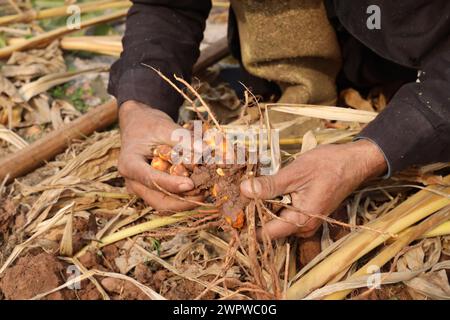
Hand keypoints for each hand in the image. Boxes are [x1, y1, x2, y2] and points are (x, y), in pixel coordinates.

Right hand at [118, 100, 199, 210]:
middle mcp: (134, 182)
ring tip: (206, 189)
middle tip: (206, 190)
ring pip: (166, 205)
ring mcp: (143, 190)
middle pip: (159, 201)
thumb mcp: (164, 126)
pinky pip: (170, 200)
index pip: (150, 179)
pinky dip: (186, 197)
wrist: (140, 125)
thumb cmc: (149, 125)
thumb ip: (183, 139)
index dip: (171, 184)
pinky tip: (201, 188)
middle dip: (184, 200)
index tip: (191, 184)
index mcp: (129, 164)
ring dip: (187, 201)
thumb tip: (204, 151)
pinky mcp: (153, 192)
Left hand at [240, 140, 386, 239]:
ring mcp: (305, 221)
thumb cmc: (329, 166)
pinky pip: (283, 212)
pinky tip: (264, 188)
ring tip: (246, 189)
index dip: (247, 223)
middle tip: (234, 195)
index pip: (266, 233)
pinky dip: (272, 202)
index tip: (230, 213)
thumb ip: (269, 185)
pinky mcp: (306, 212)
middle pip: (269, 226)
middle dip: (252, 212)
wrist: (353, 161)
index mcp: (301, 221)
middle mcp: (303, 227)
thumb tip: (244, 190)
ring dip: (261, 206)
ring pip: (275, 219)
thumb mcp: (295, 173)